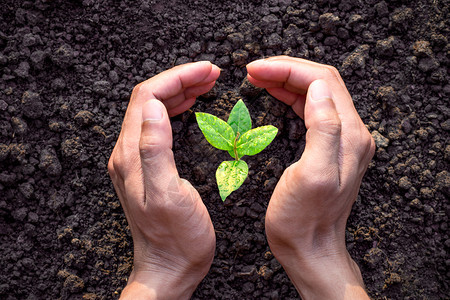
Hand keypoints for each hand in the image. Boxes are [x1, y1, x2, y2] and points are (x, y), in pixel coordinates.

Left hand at [108, 61, 219, 298]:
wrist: (169, 267)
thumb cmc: (176, 239)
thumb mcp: (168, 195)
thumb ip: (155, 150)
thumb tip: (154, 108)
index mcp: (132, 155)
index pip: (148, 98)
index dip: (178, 77)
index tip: (208, 71)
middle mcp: (128, 153)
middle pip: (149, 100)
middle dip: (181, 80)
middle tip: (212, 74)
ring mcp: (136, 160)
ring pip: (154, 111)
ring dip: (179, 92)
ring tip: (206, 84)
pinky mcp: (146, 167)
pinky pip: (158, 126)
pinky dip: (177, 109)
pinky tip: (192, 108)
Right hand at [247, 56, 374, 298]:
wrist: (310, 248)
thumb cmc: (303, 219)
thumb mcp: (313, 176)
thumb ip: (323, 129)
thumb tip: (318, 88)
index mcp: (348, 135)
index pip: (322, 81)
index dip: (287, 69)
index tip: (255, 70)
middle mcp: (351, 132)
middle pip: (320, 82)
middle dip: (286, 69)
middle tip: (252, 70)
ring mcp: (342, 139)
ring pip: (315, 93)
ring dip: (286, 80)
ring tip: (258, 77)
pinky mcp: (329, 147)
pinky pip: (311, 109)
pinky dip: (290, 96)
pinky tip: (273, 93)